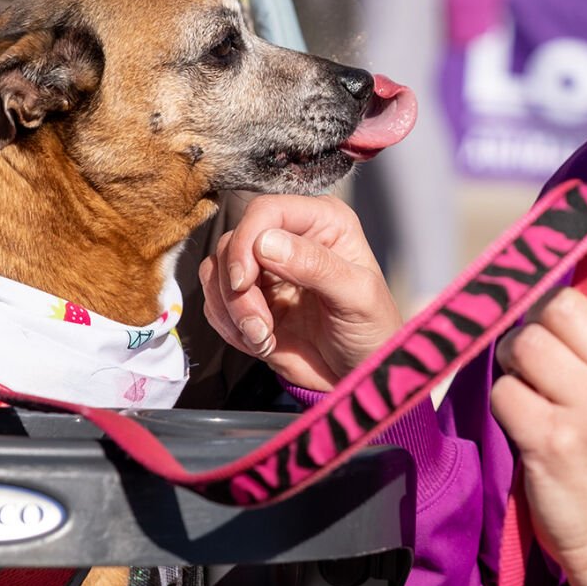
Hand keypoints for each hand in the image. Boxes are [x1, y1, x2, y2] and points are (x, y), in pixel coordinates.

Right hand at [199, 195, 401, 391]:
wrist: (359, 375)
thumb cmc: (372, 330)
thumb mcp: (357, 296)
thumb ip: (316, 265)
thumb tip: (265, 243)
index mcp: (323, 221)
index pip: (266, 210)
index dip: (245, 242)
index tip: (242, 282)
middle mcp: (290, 236)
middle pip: (233, 242)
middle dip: (237, 290)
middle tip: (260, 327)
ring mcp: (266, 268)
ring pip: (216, 272)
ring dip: (232, 311)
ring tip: (264, 338)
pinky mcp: (250, 299)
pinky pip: (215, 302)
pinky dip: (229, 326)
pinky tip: (261, 342)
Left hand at [492, 287, 586, 585]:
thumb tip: (558, 271)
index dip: (571, 297)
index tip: (562, 324)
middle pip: (556, 306)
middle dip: (534, 328)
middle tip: (538, 364)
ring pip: (524, 343)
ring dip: (513, 366)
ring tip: (532, 395)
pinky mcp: (553, 440)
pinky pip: (503, 390)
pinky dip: (504, 405)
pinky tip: (526, 427)